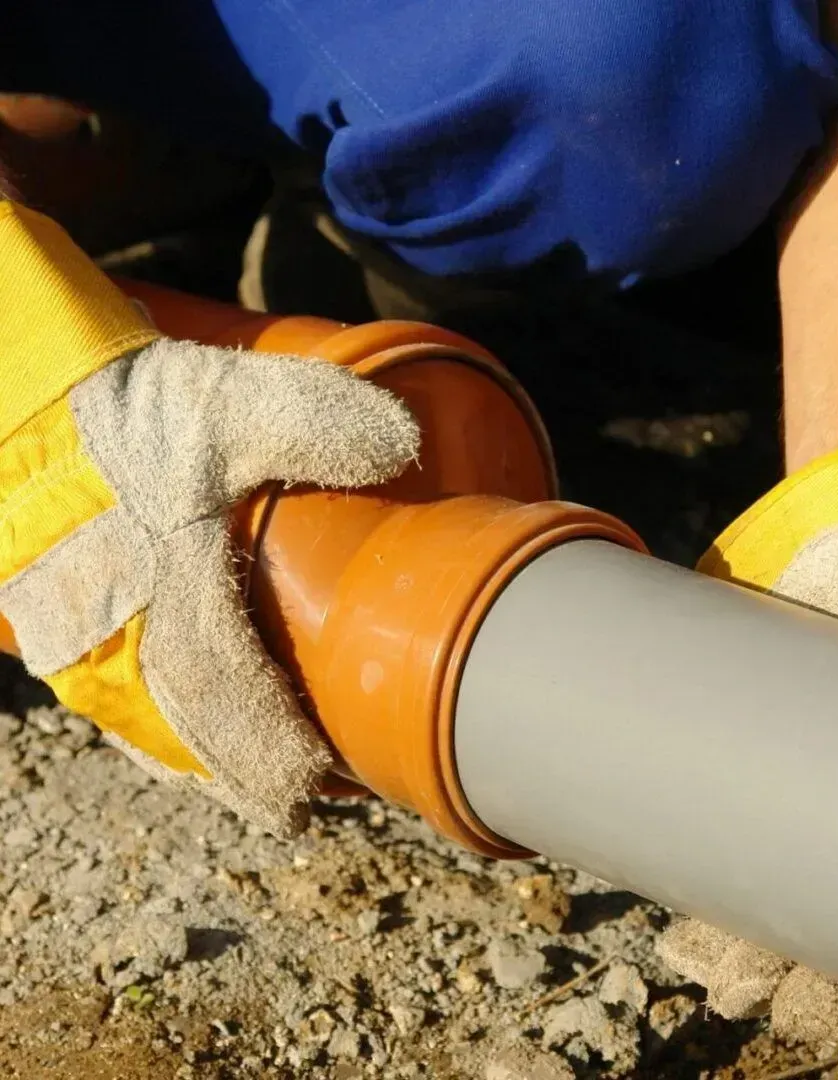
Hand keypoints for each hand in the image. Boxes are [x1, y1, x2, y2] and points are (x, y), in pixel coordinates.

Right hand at [0, 202, 418, 836]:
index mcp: (170, 591)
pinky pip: (119, 700)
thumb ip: (312, 417)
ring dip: (207, 759)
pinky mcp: (65, 624)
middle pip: (192, 733)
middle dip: (248, 775)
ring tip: (257, 786)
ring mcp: (84, 636)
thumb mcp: (225, 397)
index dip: (273, 751)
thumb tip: (402, 446)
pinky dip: (163, 729)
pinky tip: (186, 739)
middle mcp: (120, 632)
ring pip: (152, 725)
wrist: (18, 397)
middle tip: (302, 806)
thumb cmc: (126, 407)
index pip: (228, 699)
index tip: (323, 784)